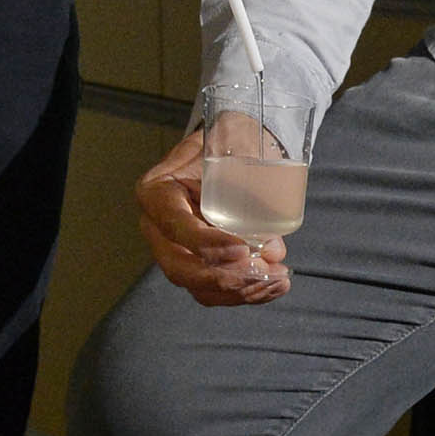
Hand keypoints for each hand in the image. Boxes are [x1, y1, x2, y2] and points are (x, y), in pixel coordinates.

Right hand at [134, 127, 290, 305]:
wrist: (236, 148)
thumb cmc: (231, 141)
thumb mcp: (235, 144)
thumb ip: (253, 185)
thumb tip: (270, 243)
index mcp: (156, 191)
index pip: (174, 226)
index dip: (205, 244)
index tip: (242, 249)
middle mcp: (158, 226)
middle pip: (179, 268)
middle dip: (224, 278)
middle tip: (262, 272)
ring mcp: (176, 250)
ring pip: (198, 287)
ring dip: (240, 291)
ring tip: (278, 279)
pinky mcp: (198, 265)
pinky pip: (215, 291)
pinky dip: (246, 294)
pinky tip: (274, 285)